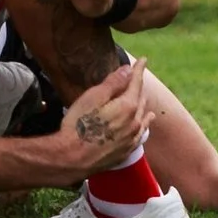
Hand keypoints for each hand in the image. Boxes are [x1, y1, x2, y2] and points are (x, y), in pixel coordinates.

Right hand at [57, 60, 153, 176]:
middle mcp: (134, 122)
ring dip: (143, 104)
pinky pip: (141, 133)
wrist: (73, 157)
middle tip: (136, 76)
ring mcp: (131, 138)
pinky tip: (145, 123)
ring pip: (143, 116)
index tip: (142, 60)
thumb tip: (128, 70)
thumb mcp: (93, 97)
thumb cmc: (79, 125)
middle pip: (141, 99)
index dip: (138, 69)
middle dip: (139, 86)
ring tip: (144, 97)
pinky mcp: (126, 151)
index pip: (136, 83)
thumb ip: (113, 83)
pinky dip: (144, 123)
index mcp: (128, 106)